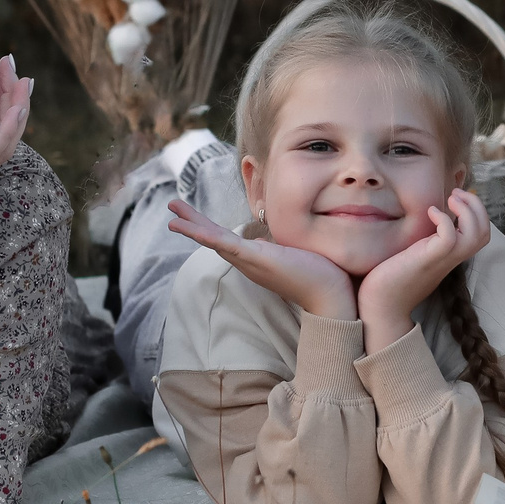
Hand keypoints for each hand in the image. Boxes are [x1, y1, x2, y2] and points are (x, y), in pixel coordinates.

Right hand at [167, 195, 357, 320]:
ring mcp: (250, 261)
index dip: (208, 227)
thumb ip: (278, 246)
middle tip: (172, 208)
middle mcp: (248, 262)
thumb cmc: (321, 274)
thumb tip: (266, 238)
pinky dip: (204, 234)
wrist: (333, 295)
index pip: (227, 240)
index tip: (193, 217)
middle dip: (192, 222)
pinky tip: (188, 226)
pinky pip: (225, 244)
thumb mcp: (294, 252)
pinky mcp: (256, 258)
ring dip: (191, 225)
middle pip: (213, 238)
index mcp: (256, 259)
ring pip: (214, 240)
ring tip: (172, 214)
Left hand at [356, 189, 493, 349]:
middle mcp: (450, 259)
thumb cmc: (391, 281)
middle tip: (456, 193)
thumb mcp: (415, 255)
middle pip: (484, 233)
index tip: (457, 198)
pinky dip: (444, 219)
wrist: (380, 308)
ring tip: (451, 198)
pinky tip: (430, 211)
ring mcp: (441, 260)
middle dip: (477, 206)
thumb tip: (423, 223)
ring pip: (476, 235)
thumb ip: (425, 242)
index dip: (477, 212)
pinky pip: (450, 238)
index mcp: (450, 257)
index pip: (481, 235)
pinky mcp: (427, 260)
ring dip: (468, 210)